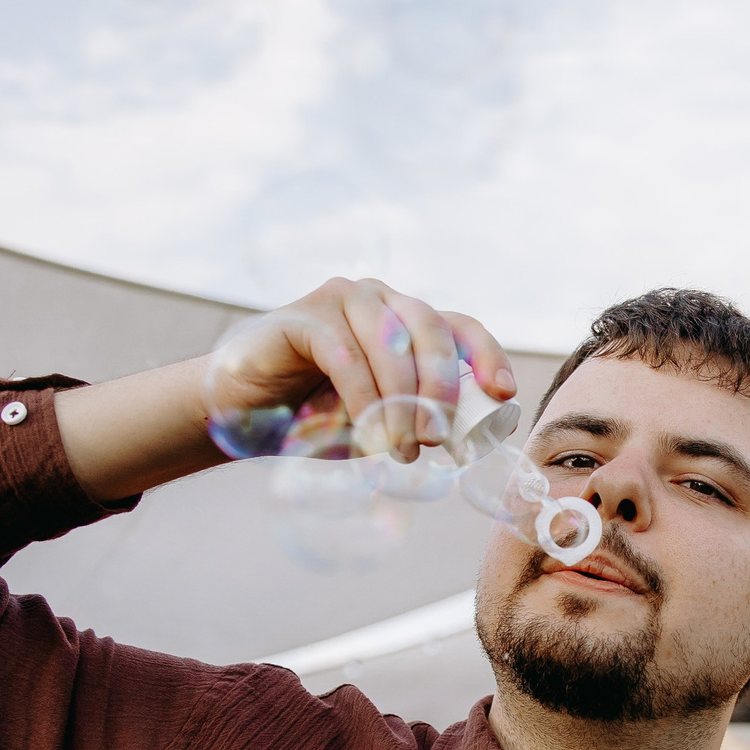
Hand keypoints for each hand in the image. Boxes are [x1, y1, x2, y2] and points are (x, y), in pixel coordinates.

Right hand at [201, 279, 512, 460]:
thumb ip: (418, 418)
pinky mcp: (303, 316)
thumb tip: (464, 438)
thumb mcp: (381, 421)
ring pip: (390, 344)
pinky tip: (367, 431)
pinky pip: (345, 356)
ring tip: (401, 449)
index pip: (460, 327)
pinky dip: (362, 398)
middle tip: (436, 439)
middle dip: (441, 388)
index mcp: (407, 320)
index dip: (487, 355)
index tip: (503, 393)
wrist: (246, 415)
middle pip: (431, 331)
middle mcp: (380, 299)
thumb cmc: (318, 418)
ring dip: (402, 402)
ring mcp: (341, 300)